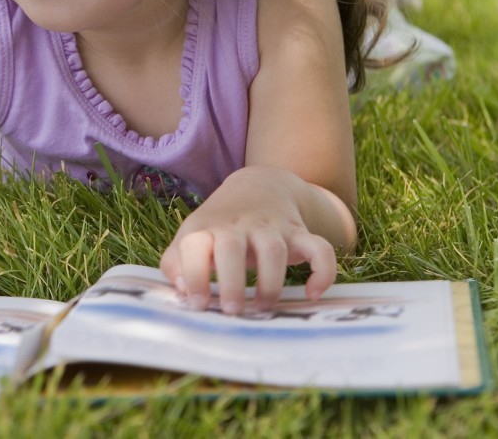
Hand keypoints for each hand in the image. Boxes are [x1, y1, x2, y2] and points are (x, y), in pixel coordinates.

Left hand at [159, 166, 336, 314]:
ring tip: (262, 307)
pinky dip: (322, 271)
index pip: (194, 244)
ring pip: (274, 250)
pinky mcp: (300, 233)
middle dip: (231, 282)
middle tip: (231, 310)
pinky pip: (319, 249)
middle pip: (232, 248)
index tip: (197, 303)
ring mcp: (272, 228)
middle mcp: (239, 225)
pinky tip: (312, 293)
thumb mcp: (191, 236)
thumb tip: (181, 292)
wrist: (258, 187)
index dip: (193, 275)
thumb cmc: (219, 225)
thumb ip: (175, 264)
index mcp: (208, 227)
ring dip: (270, 283)